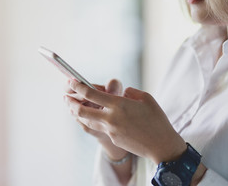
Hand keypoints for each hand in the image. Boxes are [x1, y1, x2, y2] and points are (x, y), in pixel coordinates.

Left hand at [66, 80, 186, 164]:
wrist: (161, 145)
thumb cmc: (156, 119)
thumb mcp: (146, 99)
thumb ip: (130, 93)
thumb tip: (120, 93)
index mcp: (119, 104)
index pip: (91, 94)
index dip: (78, 87)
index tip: (71, 81)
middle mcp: (111, 118)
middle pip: (82, 110)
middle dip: (71, 102)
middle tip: (66, 96)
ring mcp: (110, 130)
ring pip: (87, 121)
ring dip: (77, 113)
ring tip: (72, 106)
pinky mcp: (113, 139)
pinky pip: (99, 127)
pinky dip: (92, 120)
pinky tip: (90, 116)